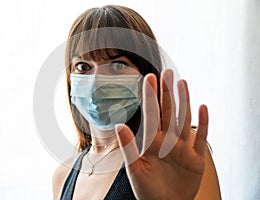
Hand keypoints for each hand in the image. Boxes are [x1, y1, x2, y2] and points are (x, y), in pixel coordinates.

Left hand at [115, 69, 208, 199]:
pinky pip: (201, 138)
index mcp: (152, 143)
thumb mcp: (135, 169)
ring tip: (182, 83)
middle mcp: (168, 141)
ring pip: (184, 120)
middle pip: (168, 112)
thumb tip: (119, 125)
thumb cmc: (147, 191)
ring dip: (184, 102)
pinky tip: (202, 108)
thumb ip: (128, 147)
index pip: (152, 115)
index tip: (149, 78)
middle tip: (167, 73)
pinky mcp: (196, 158)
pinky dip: (203, 124)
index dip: (151, 96)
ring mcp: (183, 148)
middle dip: (167, 93)